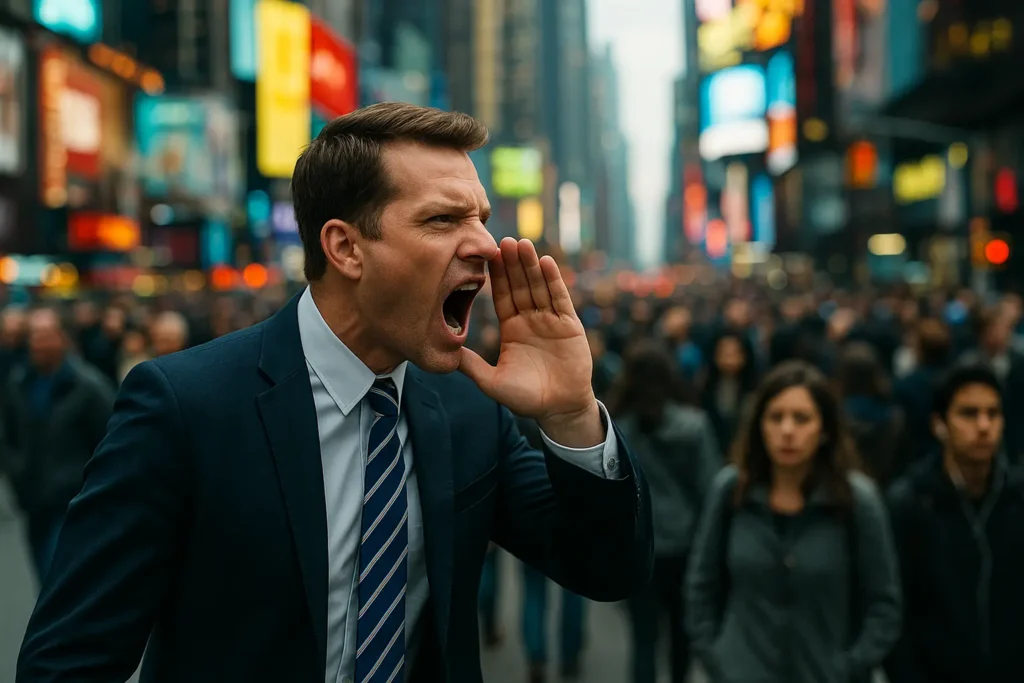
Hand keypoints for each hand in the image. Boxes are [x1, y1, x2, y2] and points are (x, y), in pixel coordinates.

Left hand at [459, 238, 599, 442]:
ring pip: (539, 287)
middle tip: (504, 240)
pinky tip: (545, 262)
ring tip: (523, 244)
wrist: (559, 410)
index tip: (488, 255)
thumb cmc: (526, 399)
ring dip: (531, 265)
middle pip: (520, 286)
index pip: (502, 297)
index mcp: (512, 329)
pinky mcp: (569, 325)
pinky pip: (559, 299)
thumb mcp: (492, 382)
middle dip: (512, 264)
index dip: (496, 276)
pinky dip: (553, 280)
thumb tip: (444, 352)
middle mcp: (530, 320)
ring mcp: (551, 321)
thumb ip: (471, 366)